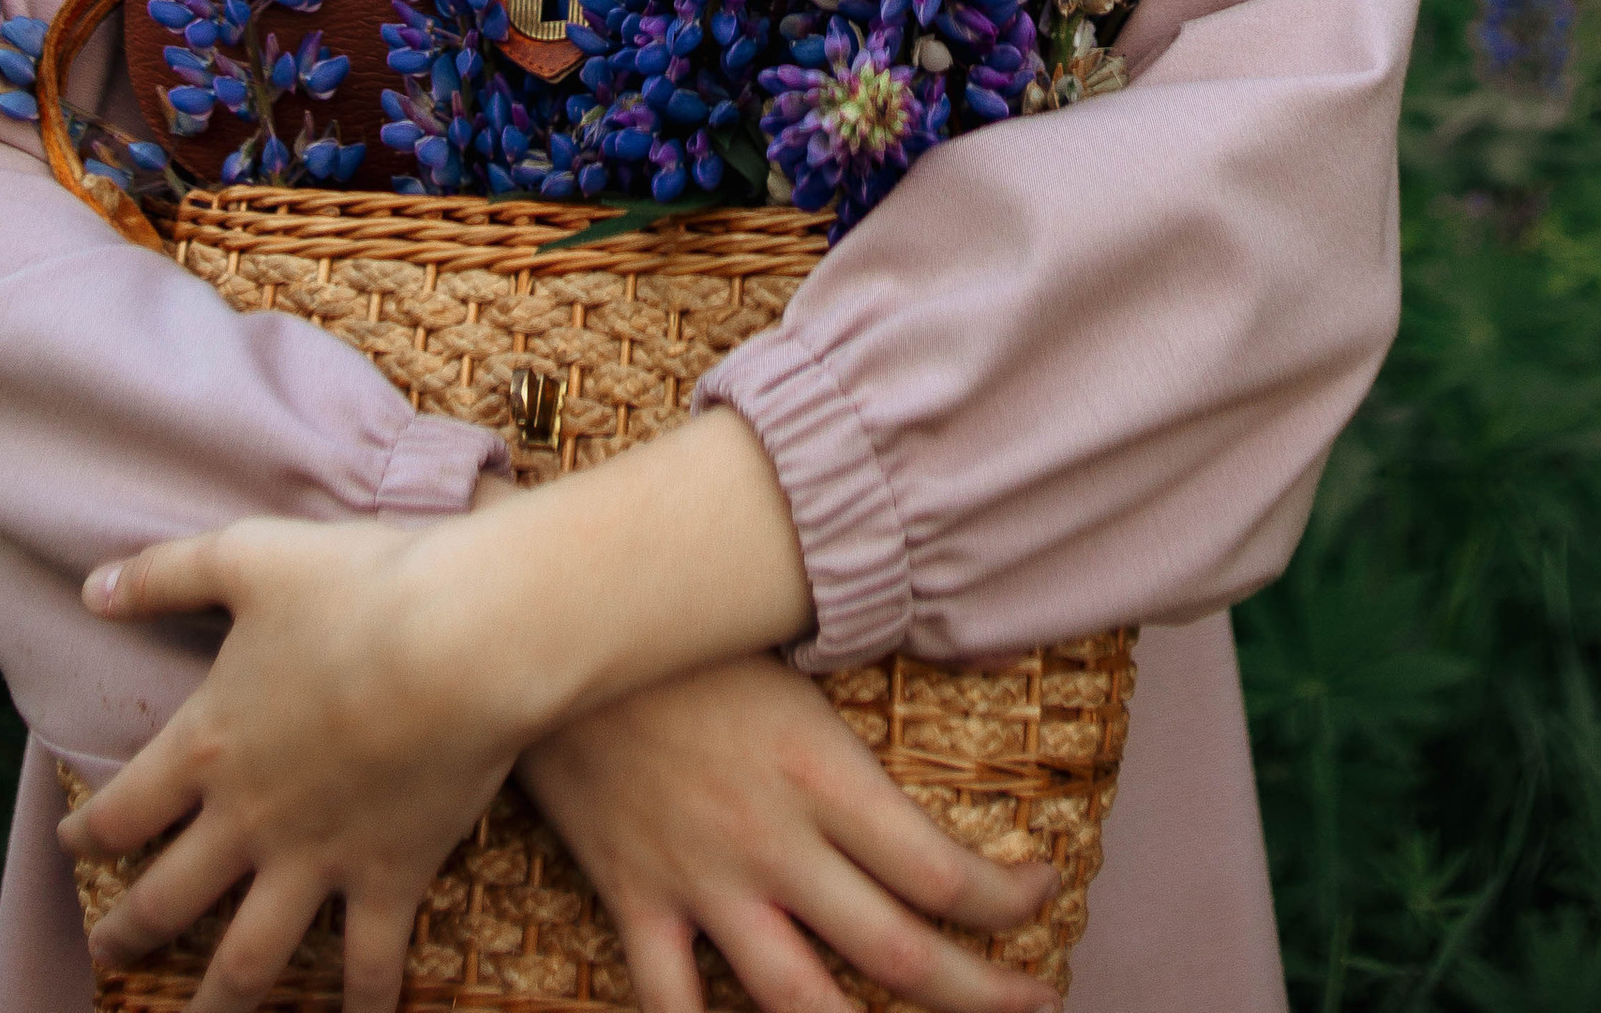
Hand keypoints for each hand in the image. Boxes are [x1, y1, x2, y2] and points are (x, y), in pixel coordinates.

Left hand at [61, 415, 816, 1012]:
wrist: (459, 641)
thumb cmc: (357, 585)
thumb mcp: (248, 557)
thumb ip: (164, 574)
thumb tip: (89, 588)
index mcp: (209, 745)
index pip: (124, 809)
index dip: (89, 832)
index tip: (69, 848)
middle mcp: (249, 819)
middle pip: (167, 898)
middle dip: (129, 932)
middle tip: (105, 956)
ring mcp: (317, 860)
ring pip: (247, 959)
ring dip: (212, 1003)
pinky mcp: (388, 878)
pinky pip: (368, 965)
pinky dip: (361, 1005)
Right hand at [519, 657, 1061, 1012]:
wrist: (555, 627)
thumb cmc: (684, 625)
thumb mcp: (789, 648)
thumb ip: (851, 699)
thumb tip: (945, 677)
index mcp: (823, 774)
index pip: (943, 869)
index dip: (1009, 900)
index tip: (1045, 890)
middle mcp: (776, 843)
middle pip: (900, 956)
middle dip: (982, 995)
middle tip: (1037, 1006)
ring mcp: (704, 882)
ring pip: (802, 1005)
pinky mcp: (638, 900)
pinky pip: (675, 1006)